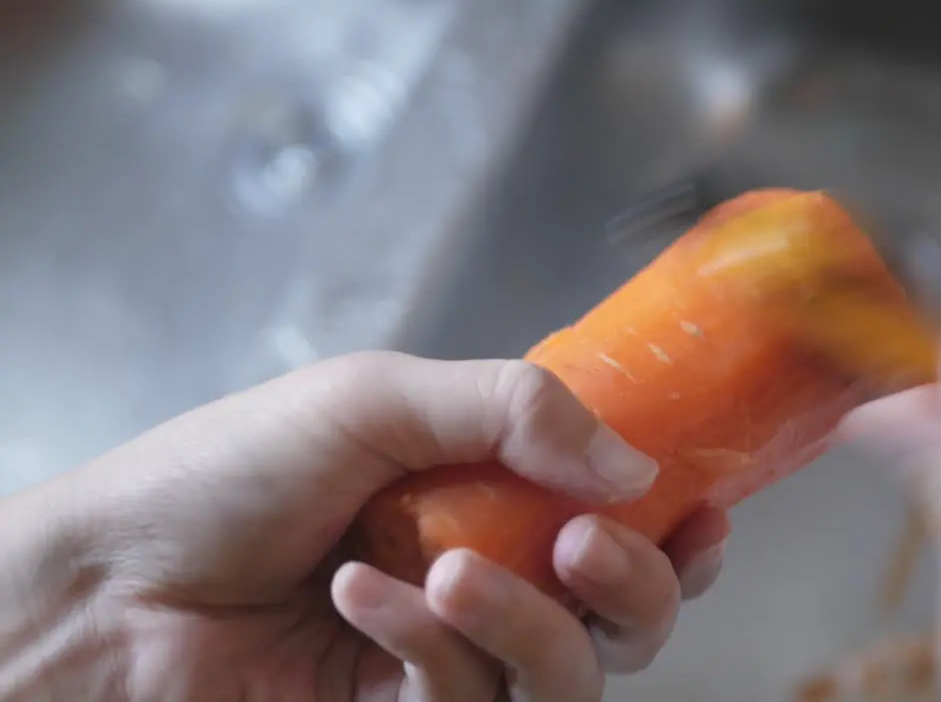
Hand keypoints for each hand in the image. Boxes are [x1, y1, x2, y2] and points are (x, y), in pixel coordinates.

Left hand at [0, 354, 729, 700]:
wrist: (108, 581)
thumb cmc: (227, 471)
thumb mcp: (378, 397)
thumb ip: (516, 410)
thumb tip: (638, 465)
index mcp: (492, 493)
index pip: (623, 521)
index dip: (681, 530)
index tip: (702, 513)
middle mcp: (489, 576)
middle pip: (628, 619)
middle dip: (637, 588)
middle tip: (588, 545)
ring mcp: (451, 656)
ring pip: (571, 677)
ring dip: (527, 622)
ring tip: (449, 566)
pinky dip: (428, 647)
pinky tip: (358, 595)